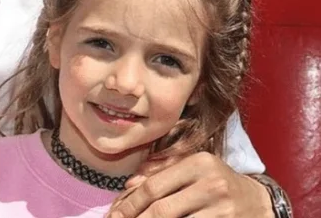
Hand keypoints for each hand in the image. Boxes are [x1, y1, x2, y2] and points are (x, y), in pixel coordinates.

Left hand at [107, 152, 273, 217]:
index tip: (115, 214)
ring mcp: (222, 208)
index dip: (131, 203)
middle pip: (162, 209)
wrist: (259, 202)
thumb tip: (128, 184)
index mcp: (198, 163)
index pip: (154, 186)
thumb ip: (161, 172)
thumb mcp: (193, 169)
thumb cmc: (217, 182)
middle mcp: (211, 184)